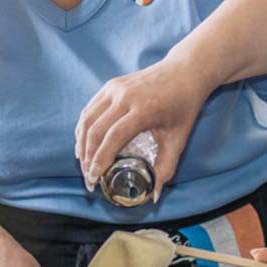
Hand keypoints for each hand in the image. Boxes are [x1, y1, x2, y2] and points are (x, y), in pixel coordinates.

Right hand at [75, 60, 210, 199]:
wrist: (184, 72)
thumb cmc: (183, 106)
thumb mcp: (178, 139)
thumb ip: (166, 168)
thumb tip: (154, 195)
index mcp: (144, 109)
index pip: (114, 137)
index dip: (100, 159)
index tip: (95, 179)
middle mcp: (126, 96)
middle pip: (96, 130)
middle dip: (88, 158)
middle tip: (89, 179)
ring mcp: (115, 88)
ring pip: (88, 119)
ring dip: (81, 144)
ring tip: (84, 165)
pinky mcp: (110, 85)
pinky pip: (90, 109)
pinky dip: (83, 129)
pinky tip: (83, 144)